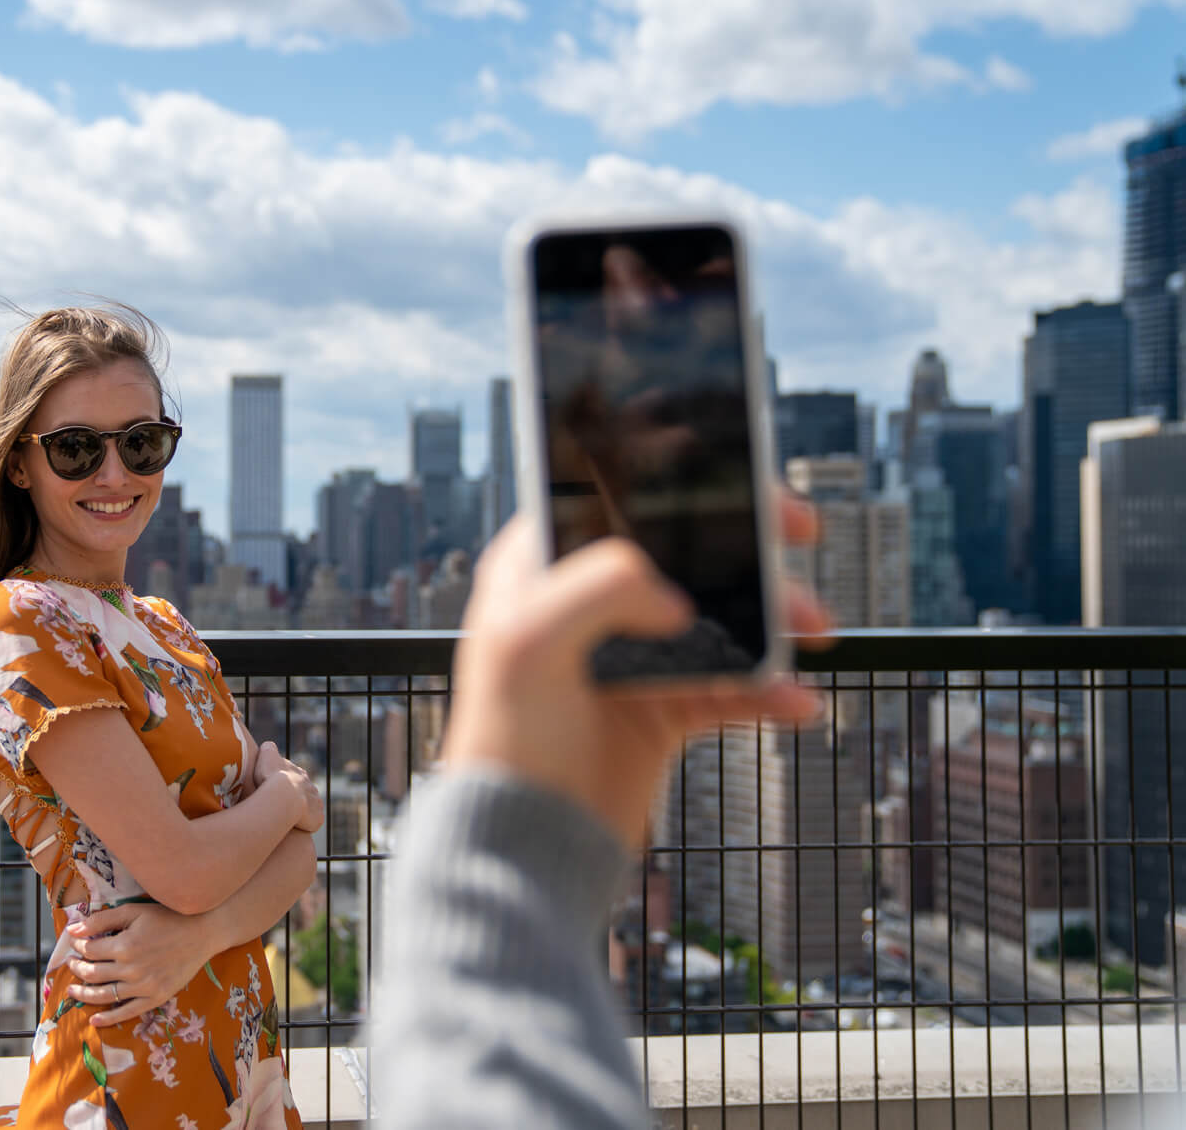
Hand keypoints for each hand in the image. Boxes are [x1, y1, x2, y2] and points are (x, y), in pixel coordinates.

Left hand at [62, 903, 221, 1026]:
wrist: (202, 933)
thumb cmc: (167, 918)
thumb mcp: (133, 911)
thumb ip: (101, 919)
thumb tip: (73, 929)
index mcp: (124, 946)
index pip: (90, 950)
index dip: (78, 947)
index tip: (75, 944)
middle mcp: (131, 969)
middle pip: (93, 974)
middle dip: (77, 969)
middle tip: (71, 964)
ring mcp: (143, 987)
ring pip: (105, 995)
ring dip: (84, 994)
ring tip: (72, 990)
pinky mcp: (156, 998)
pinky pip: (128, 1012)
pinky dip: (109, 1018)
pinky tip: (95, 1020)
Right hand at [255, 741, 323, 832]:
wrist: (284, 797)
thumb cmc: (272, 777)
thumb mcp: (267, 757)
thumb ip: (268, 749)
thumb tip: (268, 745)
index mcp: (299, 773)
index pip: (295, 776)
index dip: (286, 781)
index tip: (278, 786)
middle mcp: (311, 787)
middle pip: (305, 791)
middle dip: (298, 796)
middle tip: (285, 803)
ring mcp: (315, 803)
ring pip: (311, 806)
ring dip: (303, 810)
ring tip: (291, 817)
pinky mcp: (317, 818)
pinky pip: (314, 821)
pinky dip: (307, 823)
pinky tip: (298, 827)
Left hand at [441, 490, 831, 848]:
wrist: (524, 845)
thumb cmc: (506, 740)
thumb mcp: (528, 642)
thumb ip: (601, 587)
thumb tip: (676, 597)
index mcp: (542, 566)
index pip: (616, 497)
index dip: (678, 477)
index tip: (740, 478)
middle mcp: (586, 604)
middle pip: (683, 550)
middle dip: (748, 543)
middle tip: (801, 532)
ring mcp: (627, 656)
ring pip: (718, 616)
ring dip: (774, 618)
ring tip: (817, 631)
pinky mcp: (659, 711)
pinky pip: (732, 687)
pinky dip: (770, 691)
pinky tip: (798, 703)